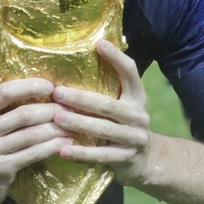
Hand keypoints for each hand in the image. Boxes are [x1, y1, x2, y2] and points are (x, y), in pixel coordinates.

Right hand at [0, 78, 72, 203]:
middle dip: (51, 110)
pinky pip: (33, 154)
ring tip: (72, 126)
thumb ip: (1, 112)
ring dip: (56, 129)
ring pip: (31, 134)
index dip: (30, 86)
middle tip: (69, 109)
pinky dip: (52, 147)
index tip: (50, 86)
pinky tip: (65, 144)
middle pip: (23, 113)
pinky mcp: (1, 169)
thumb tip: (37, 93)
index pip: (5, 91)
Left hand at [51, 39, 150, 184]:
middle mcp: (139, 115)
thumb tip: (79, 55)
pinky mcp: (126, 158)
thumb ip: (108, 85)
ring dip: (78, 123)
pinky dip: (81, 153)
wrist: (146, 159)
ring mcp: (134, 138)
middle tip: (57, 92)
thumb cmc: (122, 122)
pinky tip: (62, 150)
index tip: (98, 43)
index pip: (131, 72)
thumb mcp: (123, 102)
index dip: (116, 57)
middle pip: (108, 104)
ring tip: (57, 117)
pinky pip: (101, 155)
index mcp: (137, 96)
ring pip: (103, 129)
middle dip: (81, 98)